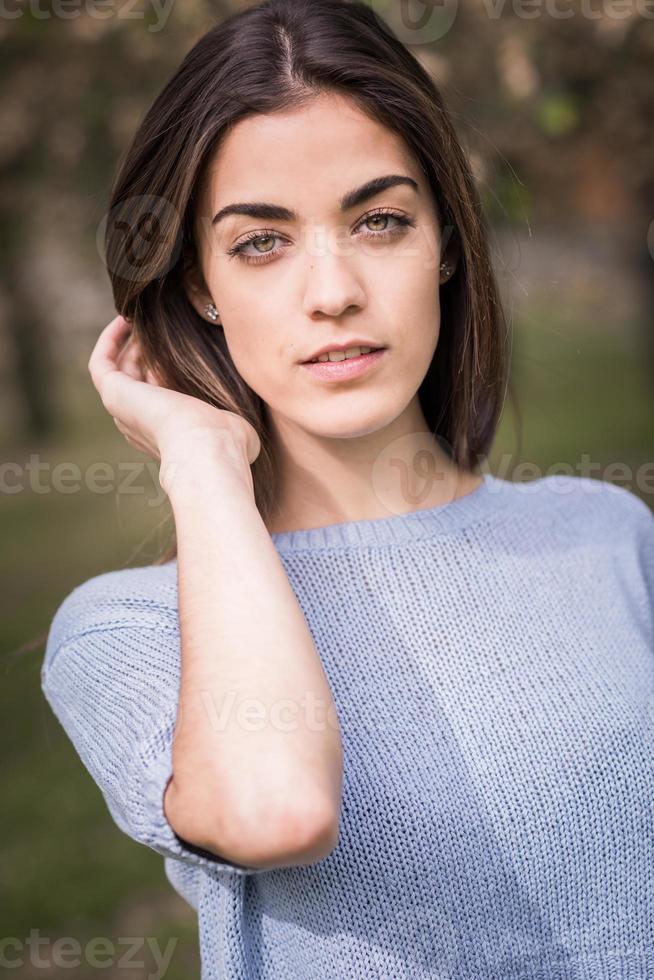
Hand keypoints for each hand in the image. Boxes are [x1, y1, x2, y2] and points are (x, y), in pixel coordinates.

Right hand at [88, 314, 261, 494]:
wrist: (208, 448)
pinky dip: (110, 340)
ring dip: (128, 343)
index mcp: (166, 435)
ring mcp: (124, 410)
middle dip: (146, 351)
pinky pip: (101, 363)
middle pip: (137, 380)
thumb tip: (259, 406)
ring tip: (143, 316)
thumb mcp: (238, 422)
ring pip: (119, 370)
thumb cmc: (229, 442)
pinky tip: (125, 319)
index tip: (179, 345)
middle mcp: (140, 424)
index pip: (160, 396)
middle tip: (159, 324)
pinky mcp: (114, 394)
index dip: (166, 369)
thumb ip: (237, 413)